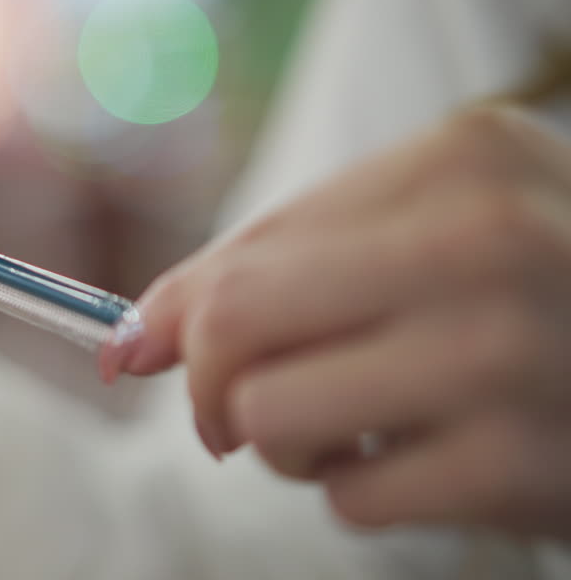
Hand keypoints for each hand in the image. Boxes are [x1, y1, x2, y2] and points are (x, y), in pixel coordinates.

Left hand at [108, 108, 570, 538]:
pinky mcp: (522, 464)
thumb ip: (283, 265)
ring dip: (286, 445)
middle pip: (235, 325)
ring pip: (271, 418)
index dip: (177, 315)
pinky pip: (350, 500)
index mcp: (461, 160)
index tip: (148, 352)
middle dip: (209, 385)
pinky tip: (429, 464)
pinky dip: (362, 493)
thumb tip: (132, 338)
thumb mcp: (437, 234)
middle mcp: (486, 242)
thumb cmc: (547, 293)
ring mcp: (508, 354)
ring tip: (356, 429)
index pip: (246, 253)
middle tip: (230, 415)